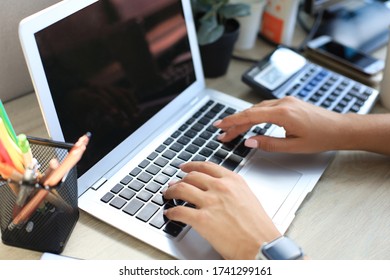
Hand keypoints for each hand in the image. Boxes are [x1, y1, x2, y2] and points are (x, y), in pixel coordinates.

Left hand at [163, 161, 280, 259]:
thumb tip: (216, 190)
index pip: (206, 166)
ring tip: (167, 195)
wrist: (263, 246)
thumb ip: (231, 190)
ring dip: (171, 192)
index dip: (191, 165)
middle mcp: (220, 187)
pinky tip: (170, 214)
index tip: (184, 167)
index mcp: (233, 181)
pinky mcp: (202, 219)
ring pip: (181, 189)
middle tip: (174, 184)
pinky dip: (171, 212)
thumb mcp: (248, 198)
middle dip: (179, 180)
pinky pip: (179, 211)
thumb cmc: (259, 228)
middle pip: (191, 176)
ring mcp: (210, 202)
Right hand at [214, 96, 346, 152]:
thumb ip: (268, 144)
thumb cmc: (321, 137)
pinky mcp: (289, 102)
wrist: (340, 128)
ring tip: (232, 130)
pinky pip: (266, 107)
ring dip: (244, 118)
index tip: (219, 126)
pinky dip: (254, 115)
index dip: (231, 121)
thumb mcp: (293, 146)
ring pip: (257, 108)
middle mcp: (283, 103)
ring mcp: (286, 101)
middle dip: (234, 123)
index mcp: (282, 113)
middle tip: (222, 133)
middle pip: (250, 112)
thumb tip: (249, 141)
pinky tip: (250, 122)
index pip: (249, 116)